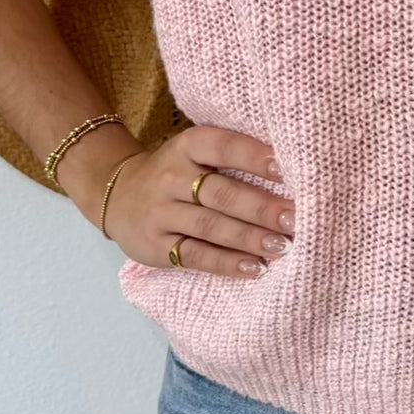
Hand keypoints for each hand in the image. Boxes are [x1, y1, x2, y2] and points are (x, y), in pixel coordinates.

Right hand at [103, 124, 294, 278]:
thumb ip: (233, 157)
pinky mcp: (155, 246)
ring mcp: (161, 213)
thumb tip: (292, 174)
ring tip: (282, 246)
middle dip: (262, 208)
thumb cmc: (176, 172)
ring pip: (211, 226)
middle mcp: (172, 177)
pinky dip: (227, 263)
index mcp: (188, 146)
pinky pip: (195, 255)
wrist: (117, 193)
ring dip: (249, 238)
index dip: (255, 157)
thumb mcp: (195, 152)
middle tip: (295, 219)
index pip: (224, 148)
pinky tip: (254, 267)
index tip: (288, 170)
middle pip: (222, 193)